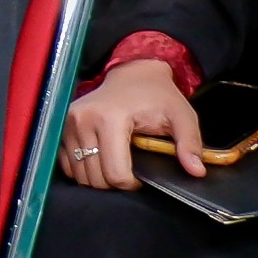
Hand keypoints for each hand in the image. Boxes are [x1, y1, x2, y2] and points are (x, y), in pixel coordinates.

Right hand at [64, 56, 200, 190]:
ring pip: (80, 175)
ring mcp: (68, 123)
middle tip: (131, 170)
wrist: (132, 73)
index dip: (132, 184)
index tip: (142, 176)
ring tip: (117, 164)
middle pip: (96, 178)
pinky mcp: (61, 127)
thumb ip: (189, 143)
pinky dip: (84, 170)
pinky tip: (101, 160)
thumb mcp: (181, 115)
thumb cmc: (157, 95)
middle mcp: (83, 120)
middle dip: (116, 183)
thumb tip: (196, 171)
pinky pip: (67, 165)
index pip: (115, 173)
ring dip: (99, 178)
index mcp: (110, 118)